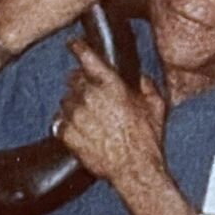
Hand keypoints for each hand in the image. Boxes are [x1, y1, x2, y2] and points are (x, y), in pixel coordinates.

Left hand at [56, 38, 167, 190]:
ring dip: (73, 105)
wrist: (134, 170)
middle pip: (73, 79)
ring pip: (65, 101)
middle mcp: (89, 95)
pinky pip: (58, 122)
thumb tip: (141, 79)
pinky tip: (79, 131)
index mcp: (110, 84)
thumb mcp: (156, 106)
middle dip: (80, 83)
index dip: (77, 47)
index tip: (73, 44)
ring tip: (88, 119)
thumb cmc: (147, 139)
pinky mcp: (66, 134)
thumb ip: (147, 86)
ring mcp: (75, 115)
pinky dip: (65, 124)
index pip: (86, 56)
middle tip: (91, 96)